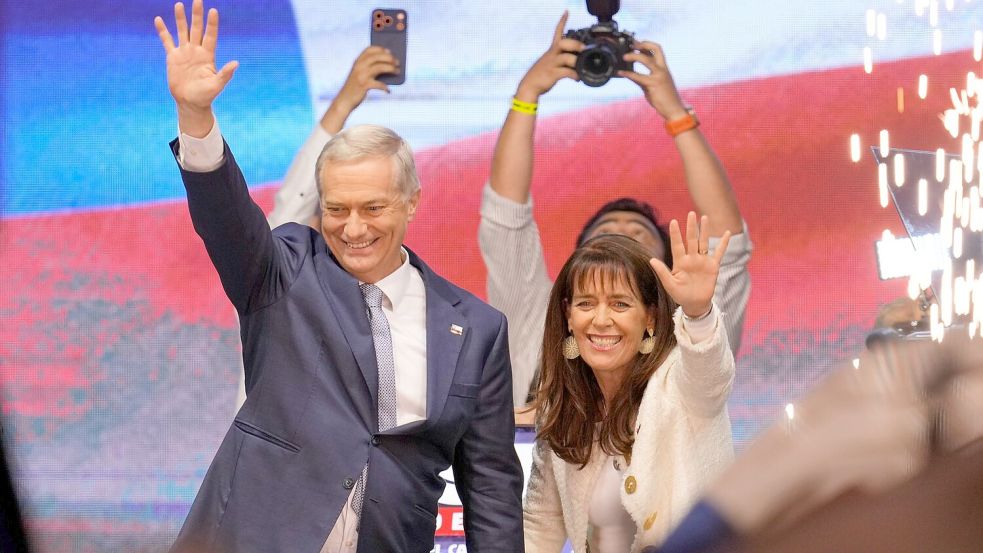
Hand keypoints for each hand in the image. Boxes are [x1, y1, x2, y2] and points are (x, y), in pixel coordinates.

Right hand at [155, 0, 237, 135]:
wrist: (190, 102)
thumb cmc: (205, 95)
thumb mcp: (217, 85)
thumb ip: (225, 74)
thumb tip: (236, 63)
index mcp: (208, 55)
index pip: (210, 35)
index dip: (212, 24)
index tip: (213, 11)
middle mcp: (196, 51)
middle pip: (196, 29)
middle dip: (197, 15)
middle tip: (198, 0)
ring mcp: (184, 52)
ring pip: (182, 31)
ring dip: (181, 19)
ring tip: (179, 5)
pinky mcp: (173, 57)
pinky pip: (167, 41)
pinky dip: (163, 31)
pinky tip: (159, 20)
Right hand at [321, 46, 398, 132]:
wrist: (344, 100)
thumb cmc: (355, 88)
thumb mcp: (360, 76)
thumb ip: (370, 69)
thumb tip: (389, 66)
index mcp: (357, 62)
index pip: (369, 50)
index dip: (380, 49)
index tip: (389, 52)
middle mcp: (359, 66)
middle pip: (377, 57)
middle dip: (389, 58)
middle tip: (397, 62)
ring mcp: (361, 75)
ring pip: (380, 67)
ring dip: (391, 69)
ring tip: (398, 72)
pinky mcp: (364, 85)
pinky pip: (379, 84)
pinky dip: (385, 87)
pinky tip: (388, 91)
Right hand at [515, 12, 582, 101]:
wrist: (530, 85)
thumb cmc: (543, 74)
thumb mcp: (551, 63)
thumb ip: (563, 59)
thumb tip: (579, 60)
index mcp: (552, 50)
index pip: (557, 32)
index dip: (562, 21)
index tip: (567, 12)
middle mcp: (552, 54)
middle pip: (563, 43)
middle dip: (575, 44)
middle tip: (583, 49)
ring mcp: (551, 64)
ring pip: (566, 58)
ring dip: (576, 62)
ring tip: (582, 68)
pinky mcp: (552, 74)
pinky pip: (566, 72)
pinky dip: (575, 75)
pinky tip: (577, 79)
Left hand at [619, 41, 687, 120]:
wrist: (674, 109)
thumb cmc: (664, 98)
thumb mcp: (654, 84)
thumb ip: (644, 77)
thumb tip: (631, 73)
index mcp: (664, 68)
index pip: (657, 50)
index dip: (646, 44)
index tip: (636, 43)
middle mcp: (663, 69)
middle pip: (656, 49)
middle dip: (643, 44)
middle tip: (631, 45)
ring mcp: (659, 76)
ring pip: (646, 60)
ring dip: (634, 56)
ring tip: (624, 57)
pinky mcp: (653, 84)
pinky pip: (638, 77)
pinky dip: (628, 73)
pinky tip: (621, 73)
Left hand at [649, 211, 730, 316]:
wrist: (695, 304)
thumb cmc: (680, 295)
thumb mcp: (669, 284)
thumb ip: (662, 272)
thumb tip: (651, 260)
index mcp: (680, 262)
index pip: (677, 245)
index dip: (675, 234)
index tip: (673, 221)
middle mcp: (691, 258)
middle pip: (691, 239)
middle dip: (691, 227)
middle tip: (691, 213)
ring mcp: (702, 261)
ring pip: (703, 242)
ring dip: (704, 230)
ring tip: (704, 217)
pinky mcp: (713, 266)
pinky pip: (718, 252)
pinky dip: (723, 243)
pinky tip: (726, 232)